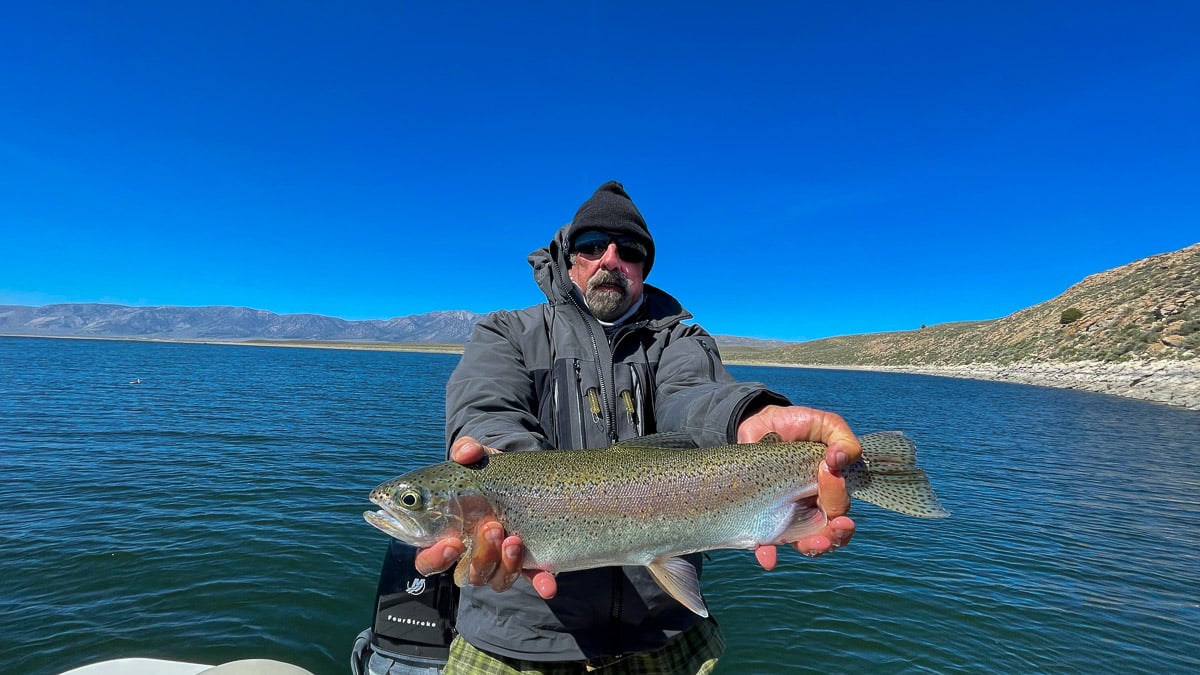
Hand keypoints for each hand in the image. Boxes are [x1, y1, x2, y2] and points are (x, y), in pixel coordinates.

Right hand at [412, 436, 556, 598]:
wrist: (521, 475)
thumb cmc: (486, 471)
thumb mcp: (477, 457)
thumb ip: (466, 450)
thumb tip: (466, 453)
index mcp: (446, 535)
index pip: (428, 560)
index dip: (435, 558)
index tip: (452, 543)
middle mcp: (471, 554)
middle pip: (466, 574)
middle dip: (480, 556)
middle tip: (492, 527)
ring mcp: (499, 561)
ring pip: (496, 579)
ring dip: (506, 564)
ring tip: (515, 538)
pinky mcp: (528, 563)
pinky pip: (533, 580)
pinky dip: (540, 584)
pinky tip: (548, 585)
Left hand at [737, 405, 860, 567]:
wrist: (760, 422)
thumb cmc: (798, 425)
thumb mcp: (825, 425)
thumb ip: (842, 440)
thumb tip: (839, 460)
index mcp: (830, 490)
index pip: (840, 505)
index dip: (838, 495)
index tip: (828, 471)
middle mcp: (812, 507)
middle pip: (829, 533)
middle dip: (836, 535)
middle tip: (835, 526)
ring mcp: (787, 514)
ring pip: (803, 543)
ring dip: (811, 548)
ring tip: (813, 545)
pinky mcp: (762, 516)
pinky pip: (766, 542)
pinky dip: (768, 554)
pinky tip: (767, 556)